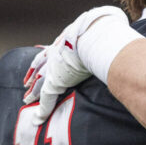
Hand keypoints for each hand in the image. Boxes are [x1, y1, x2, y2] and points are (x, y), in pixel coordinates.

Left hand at [23, 6, 133, 123]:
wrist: (94, 34)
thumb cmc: (102, 29)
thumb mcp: (101, 26)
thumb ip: (107, 27)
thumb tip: (120, 24)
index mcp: (66, 41)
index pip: (52, 49)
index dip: (45, 55)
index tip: (40, 57)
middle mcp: (56, 53)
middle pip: (40, 66)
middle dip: (33, 75)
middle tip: (26, 82)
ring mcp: (53, 67)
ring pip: (39, 83)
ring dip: (33, 92)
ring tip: (27, 99)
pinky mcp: (55, 81)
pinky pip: (46, 99)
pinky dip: (42, 110)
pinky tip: (37, 120)